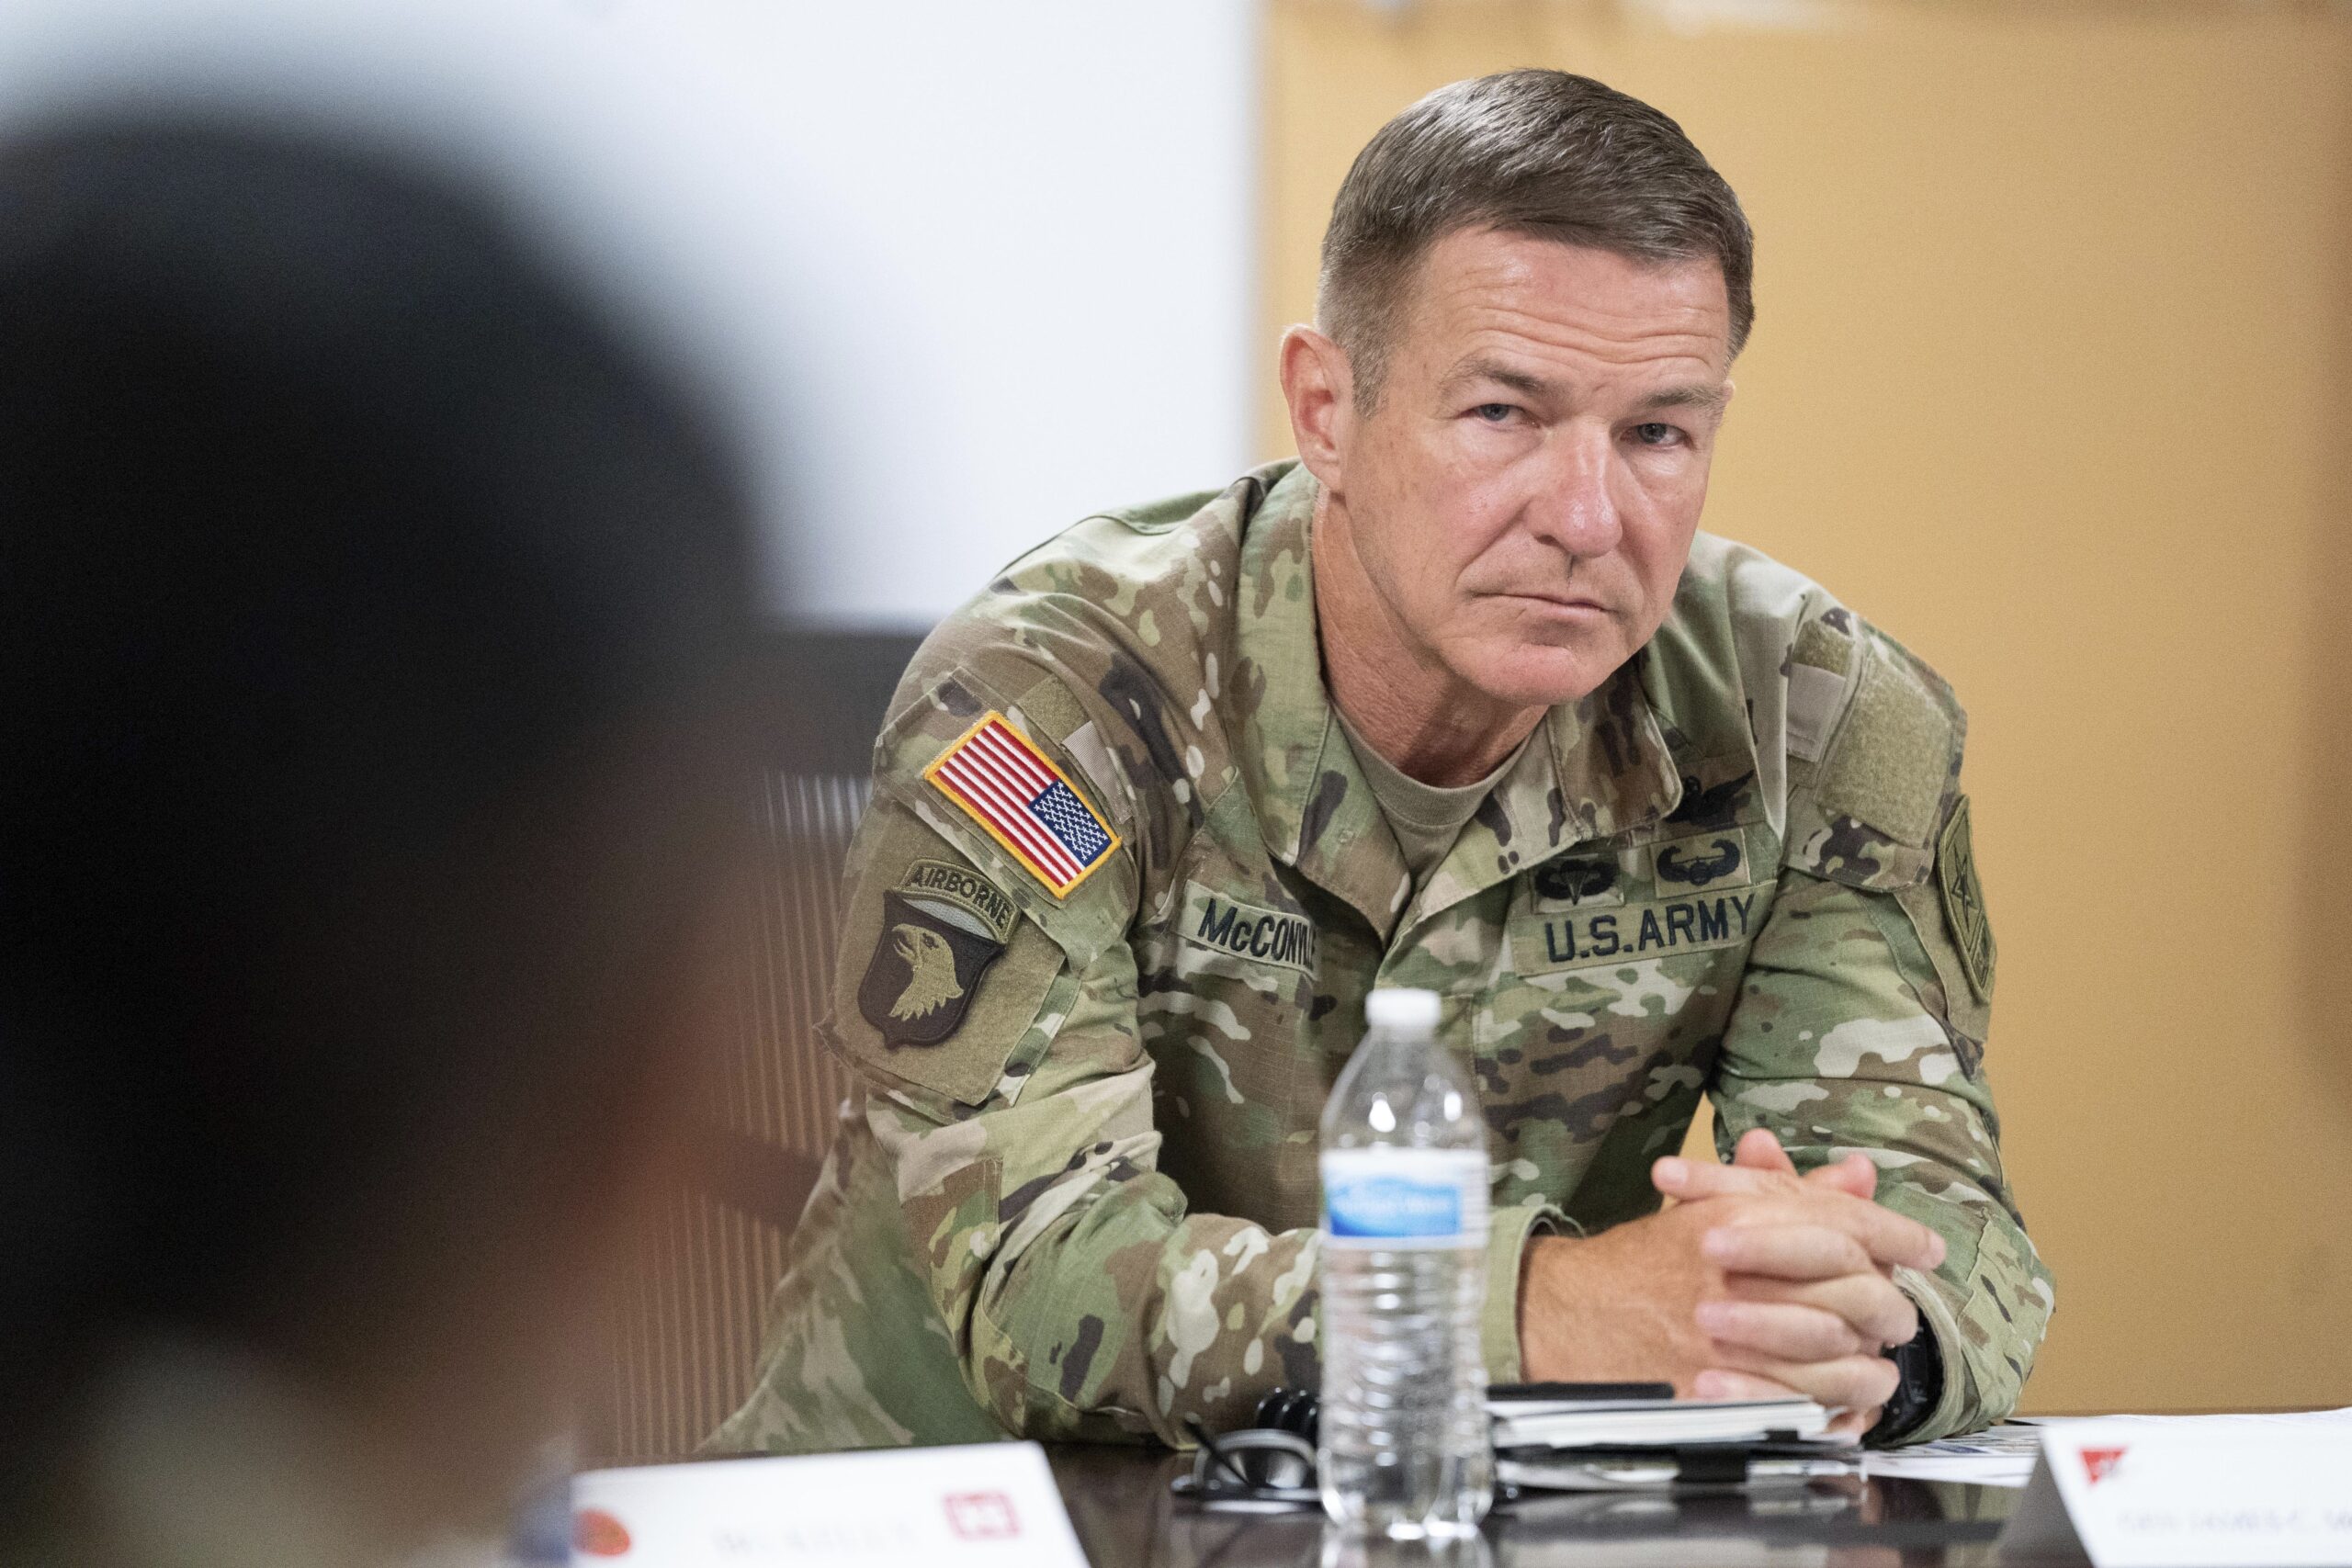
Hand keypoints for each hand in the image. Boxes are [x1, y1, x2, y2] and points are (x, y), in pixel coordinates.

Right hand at [1517, 1130, 1939, 1430]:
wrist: (1568, 1314)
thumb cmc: (1643, 1260)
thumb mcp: (1715, 1208)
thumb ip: (1792, 1192)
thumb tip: (1861, 1175)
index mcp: (1737, 1217)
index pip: (1845, 1224)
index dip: (1897, 1235)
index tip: (1927, 1249)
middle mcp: (1737, 1273)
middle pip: (1856, 1290)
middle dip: (1889, 1303)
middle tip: (1899, 1312)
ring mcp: (1730, 1337)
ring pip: (1842, 1356)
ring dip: (1870, 1360)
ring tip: (1875, 1359)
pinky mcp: (1722, 1390)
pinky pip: (1809, 1405)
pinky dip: (1836, 1406)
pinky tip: (1844, 1399)